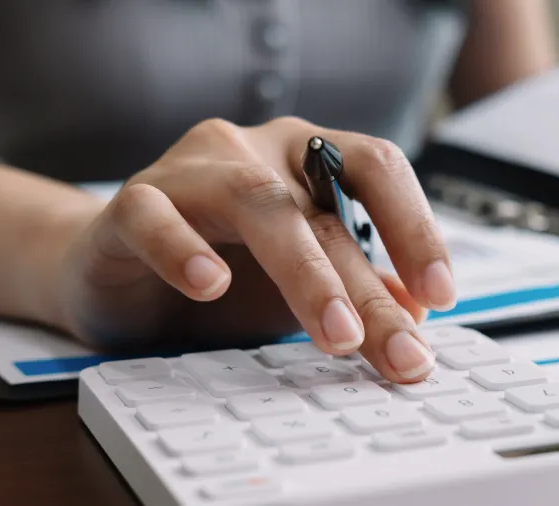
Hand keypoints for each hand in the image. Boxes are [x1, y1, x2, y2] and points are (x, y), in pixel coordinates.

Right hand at [53, 117, 455, 382]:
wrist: (116, 264)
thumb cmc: (219, 269)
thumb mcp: (300, 285)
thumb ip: (358, 288)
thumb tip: (416, 313)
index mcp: (307, 158)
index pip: (378, 168)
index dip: (415, 226)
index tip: (441, 294)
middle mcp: (257, 150)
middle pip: (324, 211)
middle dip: (369, 289)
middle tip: (401, 351)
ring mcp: (194, 170)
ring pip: (258, 203)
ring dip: (306, 273)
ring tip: (337, 333)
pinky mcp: (133, 201)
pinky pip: (156, 216)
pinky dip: (183, 248)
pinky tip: (209, 285)